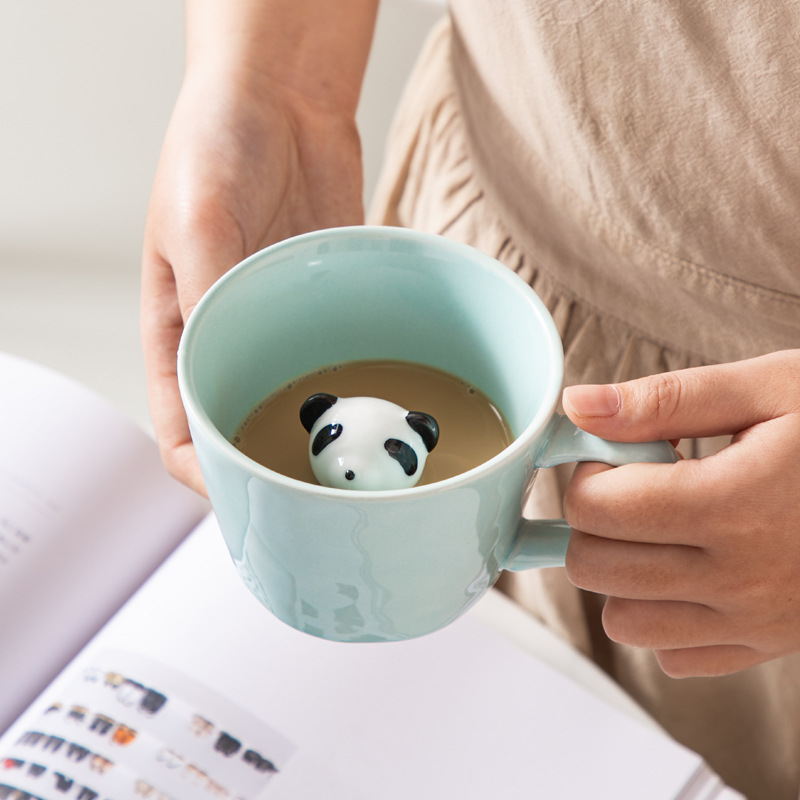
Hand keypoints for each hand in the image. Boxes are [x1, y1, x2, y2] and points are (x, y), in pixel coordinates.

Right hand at [141, 65, 365, 493]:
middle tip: (318, 501)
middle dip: (272, 471)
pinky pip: (340, 358)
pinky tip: (386, 407)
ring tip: (360, 468)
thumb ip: (208, 293)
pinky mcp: (326, 306)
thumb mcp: (197, 217)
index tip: (244, 501)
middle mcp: (229, 336)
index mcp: (178, 328)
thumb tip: (221, 367)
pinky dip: (359, 387)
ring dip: (321, 437)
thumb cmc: (215, 140)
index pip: (179, 426)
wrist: (280, 95)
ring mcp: (281, 325)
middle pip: (242, 427)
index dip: (204, 474)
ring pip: (296, 402)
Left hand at [561, 350, 799, 676]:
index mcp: (735, 504)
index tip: (612, 452)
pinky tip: (690, 567)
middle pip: (596, 566)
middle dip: (592, 519)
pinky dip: (662, 615)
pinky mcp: (770, 644)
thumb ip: (664, 400)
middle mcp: (742, 577)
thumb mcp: (770, 388)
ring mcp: (757, 621)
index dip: (587, 472)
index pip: (595, 508)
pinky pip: (675, 654)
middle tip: (631, 483)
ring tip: (659, 524)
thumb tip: (579, 406)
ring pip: (624, 621)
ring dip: (620, 571)